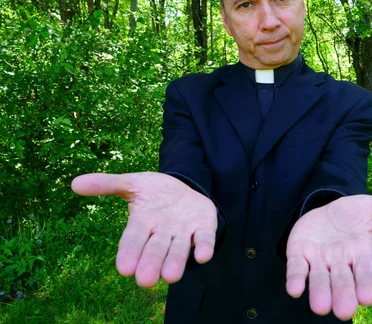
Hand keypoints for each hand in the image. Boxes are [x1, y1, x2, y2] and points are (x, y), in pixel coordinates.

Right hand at [71, 172, 216, 286]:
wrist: (184, 188)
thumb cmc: (154, 192)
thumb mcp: (133, 183)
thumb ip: (108, 184)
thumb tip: (75, 183)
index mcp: (142, 223)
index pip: (133, 240)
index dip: (129, 253)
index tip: (124, 269)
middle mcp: (162, 233)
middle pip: (155, 250)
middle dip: (151, 264)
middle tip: (145, 280)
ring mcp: (184, 232)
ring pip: (179, 250)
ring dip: (175, 262)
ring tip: (171, 276)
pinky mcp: (204, 227)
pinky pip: (204, 239)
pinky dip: (204, 247)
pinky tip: (203, 256)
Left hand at [285, 191, 371, 320]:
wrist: (328, 212)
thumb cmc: (356, 216)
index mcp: (362, 254)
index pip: (368, 272)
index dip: (368, 284)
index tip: (369, 297)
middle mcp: (342, 263)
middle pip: (344, 282)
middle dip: (343, 295)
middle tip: (344, 312)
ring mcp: (320, 261)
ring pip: (320, 281)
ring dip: (320, 293)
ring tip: (320, 307)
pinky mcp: (300, 255)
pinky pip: (297, 269)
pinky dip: (296, 279)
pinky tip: (294, 289)